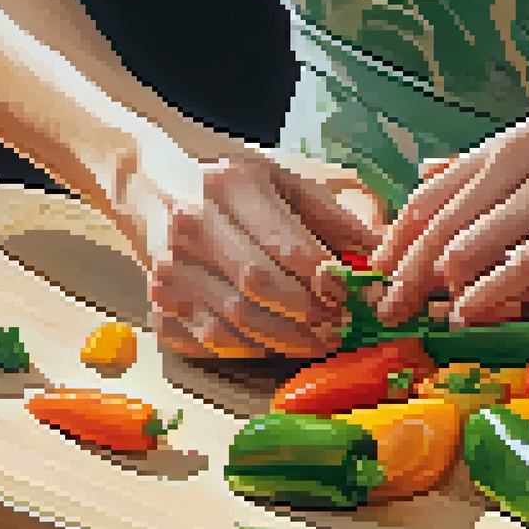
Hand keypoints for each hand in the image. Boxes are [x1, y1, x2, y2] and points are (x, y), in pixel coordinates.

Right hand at [147, 150, 383, 358]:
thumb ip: (331, 217)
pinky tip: (274, 340)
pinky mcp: (158, 303)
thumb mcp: (279, 180)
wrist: (146, 184)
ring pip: (235, 322)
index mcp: (230, 186)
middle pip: (260, 286)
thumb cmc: (226, 185)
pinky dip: (249, 347)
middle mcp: (192, 226)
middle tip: (339, 324)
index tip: (352, 295)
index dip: (326, 279)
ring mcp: (169, 269)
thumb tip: (381, 255)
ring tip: (319, 340)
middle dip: (309, 314)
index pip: (286, 246)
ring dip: (286, 340)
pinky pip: (211, 341)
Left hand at [370, 113, 528, 327]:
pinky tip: (473, 315)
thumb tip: (420, 173)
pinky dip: (490, 294)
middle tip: (387, 312)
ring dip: (445, 288)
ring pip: (478, 241)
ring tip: (430, 316)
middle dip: (409, 271)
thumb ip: (488, 180)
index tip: (374, 278)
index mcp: (523, 138)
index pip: (437, 191)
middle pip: (447, 218)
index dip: (398, 238)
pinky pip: (525, 264)